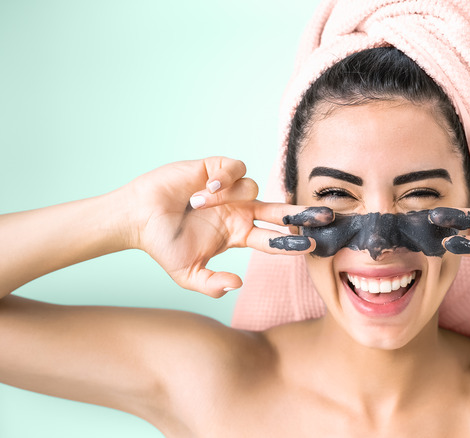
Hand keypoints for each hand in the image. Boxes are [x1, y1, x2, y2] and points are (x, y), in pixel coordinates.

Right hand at [118, 157, 332, 296]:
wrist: (137, 218)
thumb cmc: (163, 245)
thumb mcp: (188, 274)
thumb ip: (212, 285)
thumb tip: (238, 285)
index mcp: (239, 234)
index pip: (274, 239)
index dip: (292, 243)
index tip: (311, 246)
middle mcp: (241, 211)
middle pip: (281, 211)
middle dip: (303, 213)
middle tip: (326, 216)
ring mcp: (230, 191)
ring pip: (253, 189)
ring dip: (228, 197)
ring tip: (198, 203)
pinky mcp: (216, 169)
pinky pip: (235, 169)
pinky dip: (225, 179)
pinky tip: (205, 189)